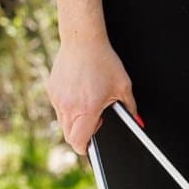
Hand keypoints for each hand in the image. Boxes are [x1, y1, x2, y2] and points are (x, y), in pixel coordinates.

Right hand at [47, 38, 141, 157]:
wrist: (82, 41)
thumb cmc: (104, 61)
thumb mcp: (123, 85)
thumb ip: (130, 108)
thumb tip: (137, 122)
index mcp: (87, 109)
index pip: (79, 141)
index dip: (85, 148)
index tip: (92, 147)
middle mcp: (69, 107)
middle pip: (69, 136)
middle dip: (81, 135)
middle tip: (96, 122)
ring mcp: (57, 99)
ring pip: (63, 122)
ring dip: (75, 122)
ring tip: (89, 104)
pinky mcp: (52, 91)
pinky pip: (59, 108)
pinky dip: (68, 108)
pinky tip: (80, 93)